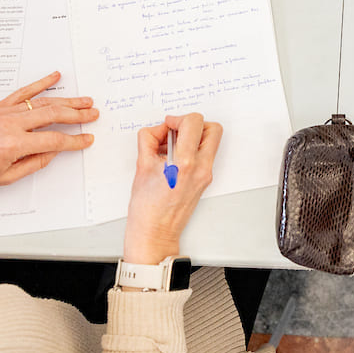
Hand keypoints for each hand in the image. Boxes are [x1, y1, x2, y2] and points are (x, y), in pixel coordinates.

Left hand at [0, 71, 97, 188]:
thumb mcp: (6, 177)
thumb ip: (33, 163)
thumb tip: (52, 152)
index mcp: (14, 144)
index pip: (54, 140)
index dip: (74, 140)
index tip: (87, 139)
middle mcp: (12, 124)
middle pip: (53, 115)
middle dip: (77, 115)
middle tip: (93, 114)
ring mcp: (5, 112)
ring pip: (43, 102)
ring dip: (66, 101)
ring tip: (84, 101)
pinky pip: (24, 91)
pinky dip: (41, 83)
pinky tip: (55, 77)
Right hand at [122, 113, 220, 264]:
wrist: (155, 233)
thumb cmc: (147, 208)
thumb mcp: (141, 166)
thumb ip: (149, 139)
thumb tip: (157, 129)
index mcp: (185, 163)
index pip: (193, 123)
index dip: (177, 118)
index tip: (166, 126)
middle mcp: (201, 168)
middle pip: (212, 129)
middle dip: (193, 124)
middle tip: (174, 132)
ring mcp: (206, 175)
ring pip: (209, 141)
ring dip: (192, 136)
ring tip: (171, 147)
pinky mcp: (205, 180)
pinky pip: (203, 154)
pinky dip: (191, 149)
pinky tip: (172, 158)